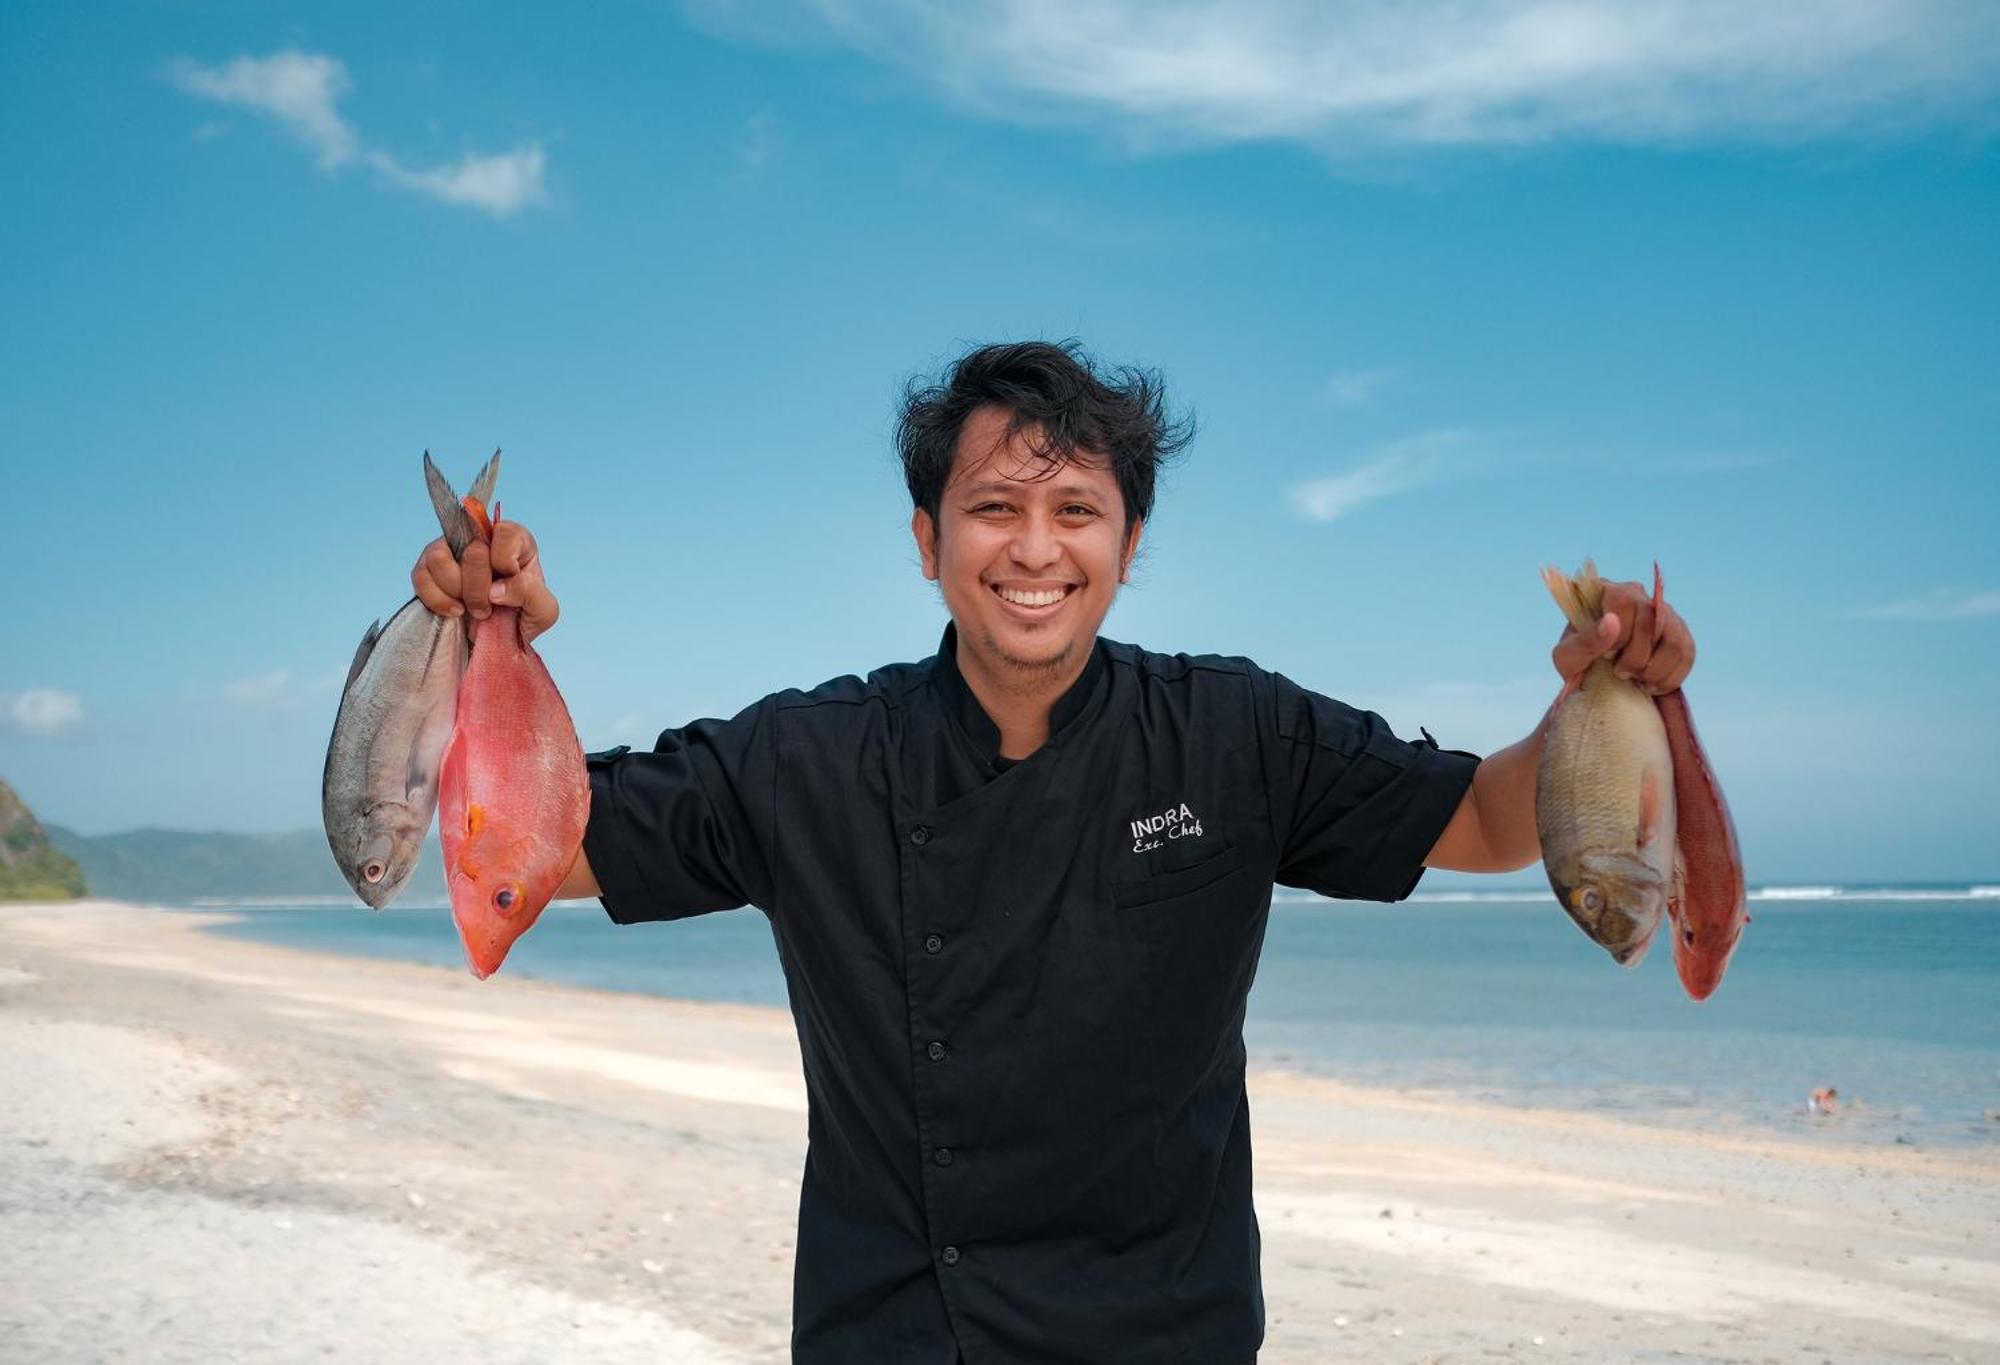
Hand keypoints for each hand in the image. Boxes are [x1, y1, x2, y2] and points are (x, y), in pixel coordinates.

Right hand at [411, 519, 561, 643]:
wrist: (495, 640)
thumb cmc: (521, 617)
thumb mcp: (543, 611)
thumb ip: (531, 593)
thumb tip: (496, 589)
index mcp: (515, 540)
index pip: (505, 533)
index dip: (504, 563)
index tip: (507, 585)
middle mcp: (480, 538)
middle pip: (472, 551)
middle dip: (479, 589)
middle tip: (487, 608)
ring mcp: (450, 550)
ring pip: (439, 559)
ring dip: (456, 592)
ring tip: (468, 609)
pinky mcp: (427, 568)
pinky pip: (420, 576)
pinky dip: (436, 600)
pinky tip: (453, 611)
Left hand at [1549, 572, 1694, 694]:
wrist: (1596, 677)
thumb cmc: (1578, 662)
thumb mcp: (1568, 657)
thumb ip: (1584, 641)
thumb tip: (1612, 622)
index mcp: (1606, 591)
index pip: (1624, 600)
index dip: (1620, 633)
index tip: (1607, 656)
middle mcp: (1638, 594)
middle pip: (1652, 622)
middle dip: (1636, 658)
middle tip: (1620, 673)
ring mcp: (1662, 612)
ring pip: (1675, 640)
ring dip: (1655, 670)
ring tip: (1636, 680)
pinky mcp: (1680, 633)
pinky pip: (1687, 654)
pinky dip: (1670, 677)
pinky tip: (1651, 684)